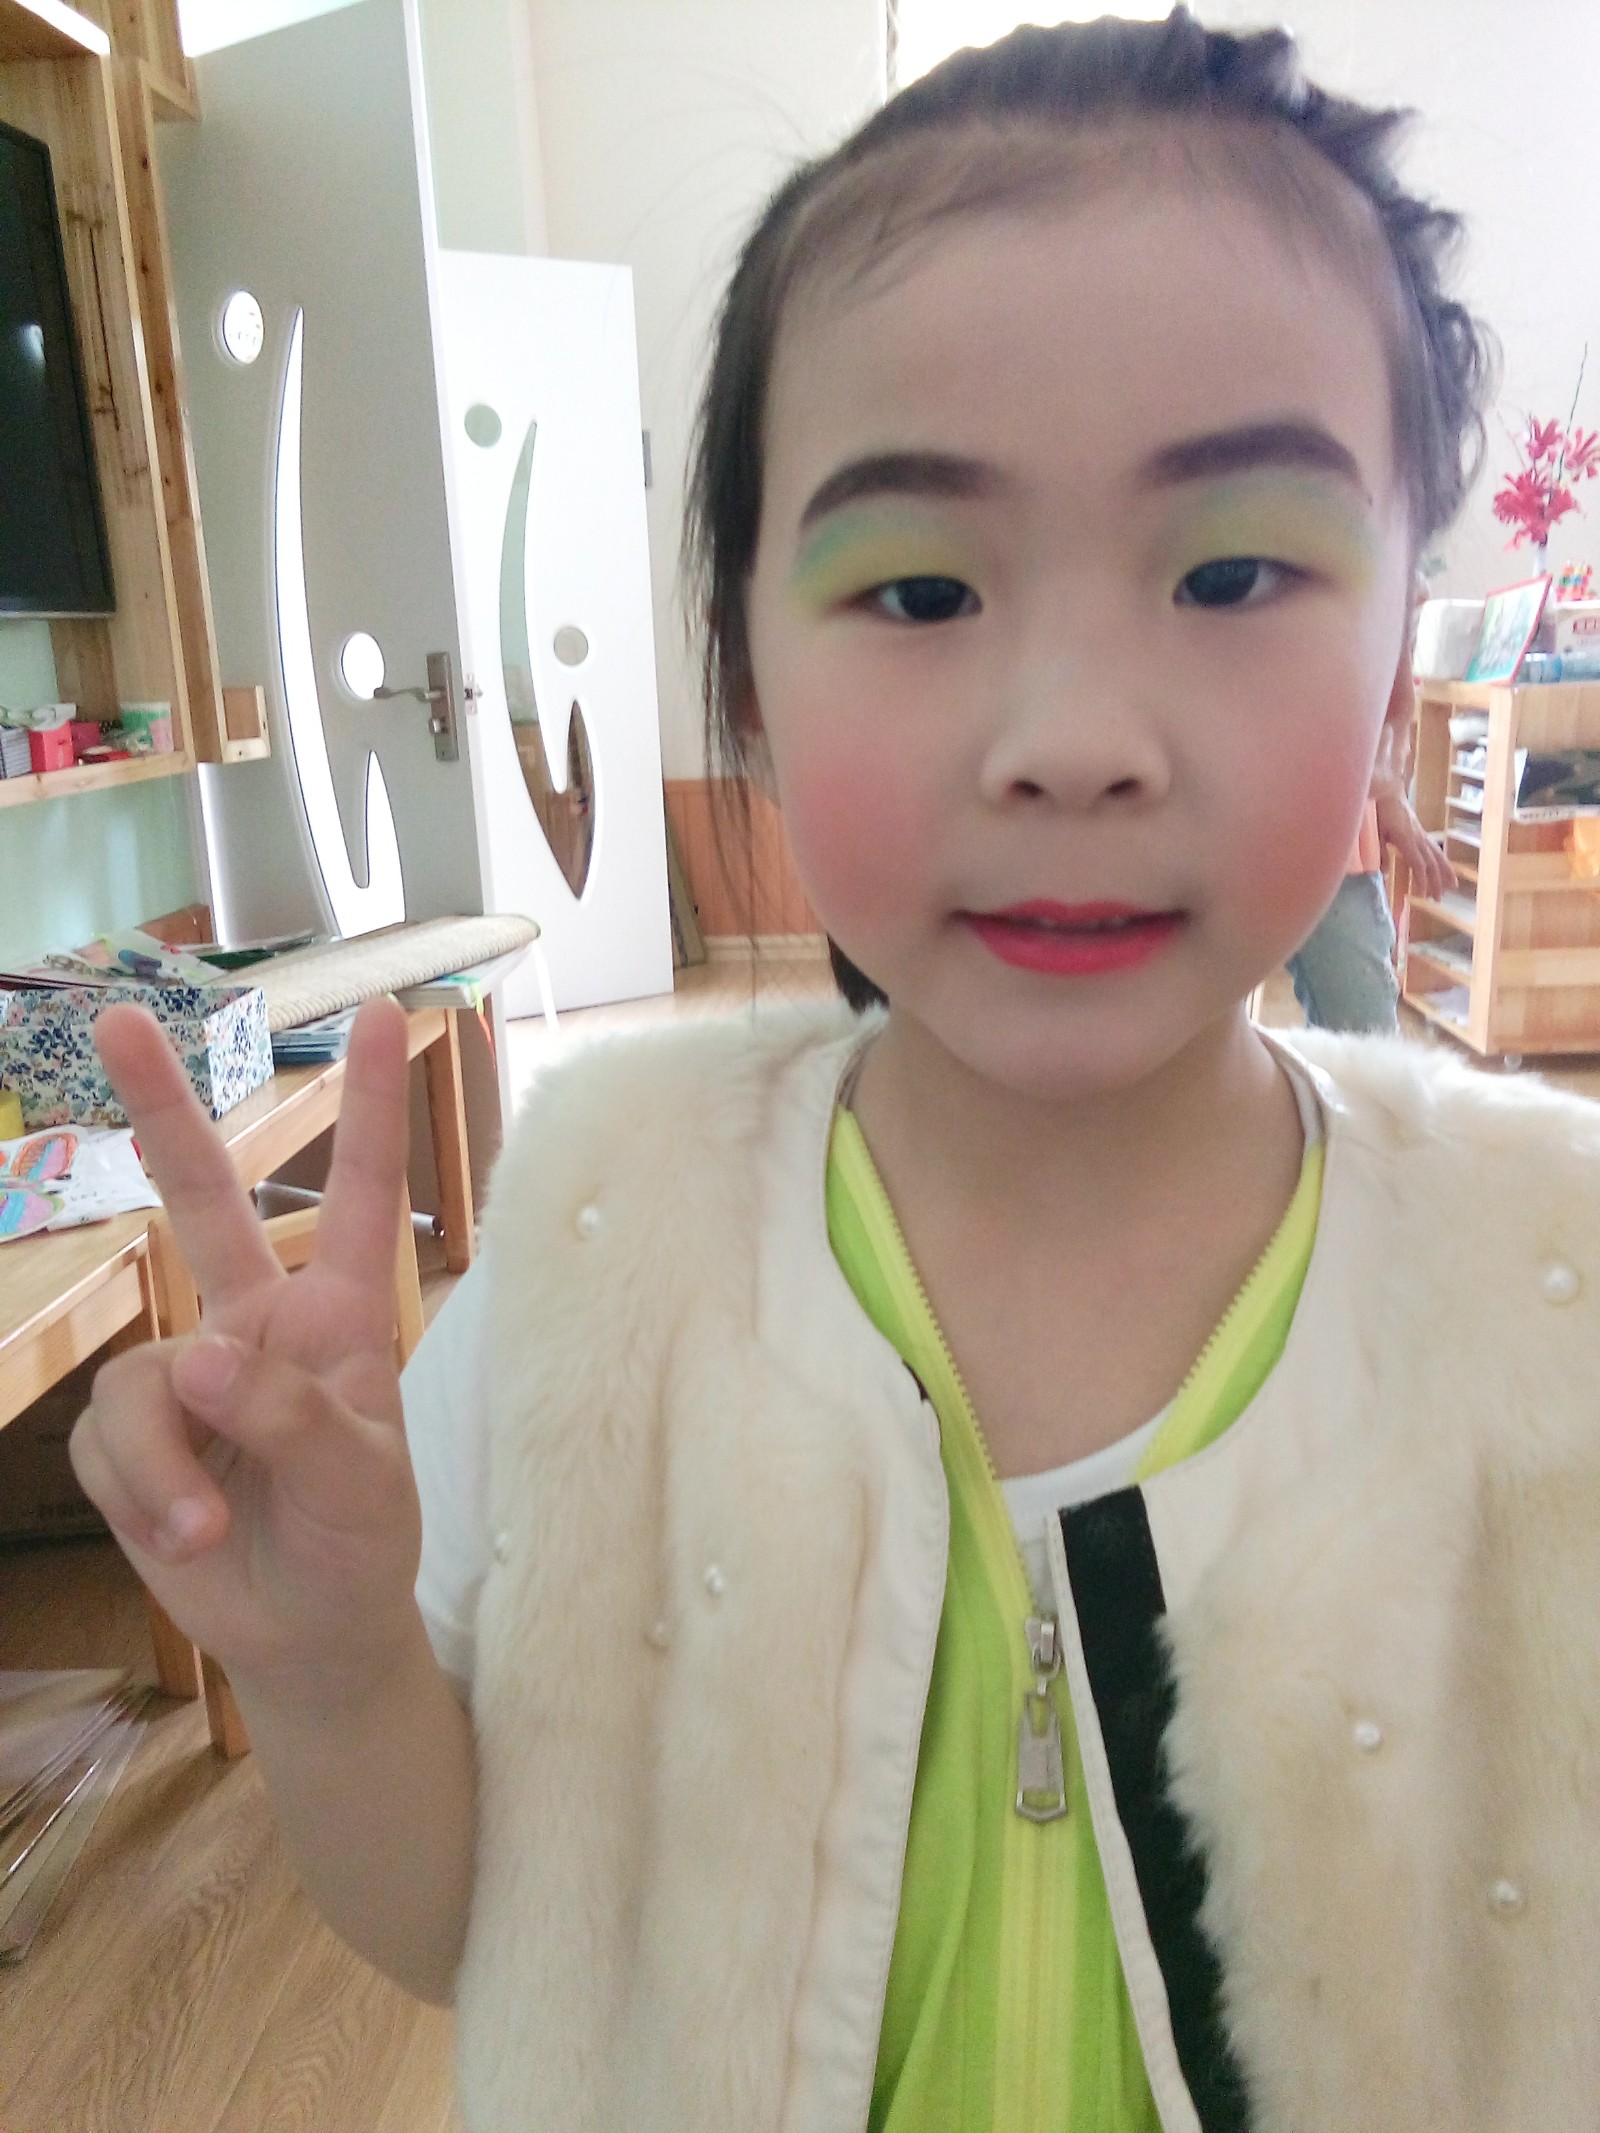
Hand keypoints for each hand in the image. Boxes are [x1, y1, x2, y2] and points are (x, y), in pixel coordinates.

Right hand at [70, 998, 422, 1709]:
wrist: (307, 1634)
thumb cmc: (362, 1543)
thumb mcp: (360, 1482)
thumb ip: (291, 1415)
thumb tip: (197, 1359)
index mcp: (337, 1316)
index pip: (356, 1196)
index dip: (372, 1107)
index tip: (390, 1015)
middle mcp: (256, 1324)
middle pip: (201, 1199)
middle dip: (161, 1109)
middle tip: (120, 1017)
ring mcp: (188, 1377)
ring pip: (140, 1376)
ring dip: (166, 1461)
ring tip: (211, 1524)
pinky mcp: (131, 1437)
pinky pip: (106, 1441)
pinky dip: (143, 1492)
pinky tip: (187, 1532)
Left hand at [1375, 787, 1456, 904]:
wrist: (1387, 790)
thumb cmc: (1379, 810)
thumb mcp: (1376, 833)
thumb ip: (1380, 852)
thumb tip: (1384, 872)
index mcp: (1406, 839)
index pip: (1418, 863)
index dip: (1421, 879)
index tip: (1422, 894)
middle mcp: (1418, 837)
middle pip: (1430, 862)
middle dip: (1435, 881)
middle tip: (1437, 899)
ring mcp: (1421, 834)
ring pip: (1436, 856)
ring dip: (1444, 872)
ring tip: (1451, 887)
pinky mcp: (1420, 832)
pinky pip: (1434, 848)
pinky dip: (1441, 860)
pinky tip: (1444, 868)